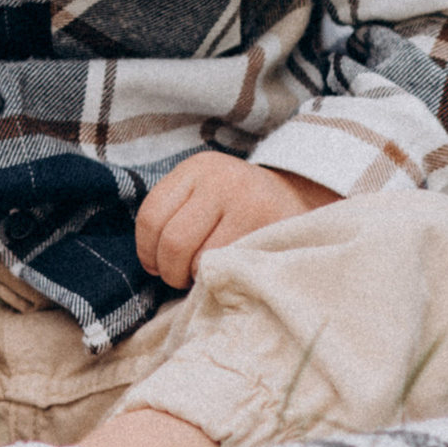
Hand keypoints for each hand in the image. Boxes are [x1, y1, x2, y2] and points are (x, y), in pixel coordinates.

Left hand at [134, 150, 335, 291]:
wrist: (301, 198)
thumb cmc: (240, 206)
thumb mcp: (204, 193)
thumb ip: (175, 215)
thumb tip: (150, 262)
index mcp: (196, 168)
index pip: (151, 215)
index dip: (146, 250)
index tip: (155, 265)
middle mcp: (220, 179)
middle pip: (172, 241)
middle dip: (170, 271)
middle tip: (180, 278)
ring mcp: (247, 202)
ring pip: (200, 259)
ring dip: (198, 277)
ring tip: (208, 273)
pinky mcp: (269, 226)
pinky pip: (230, 266)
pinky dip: (222, 278)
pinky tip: (229, 273)